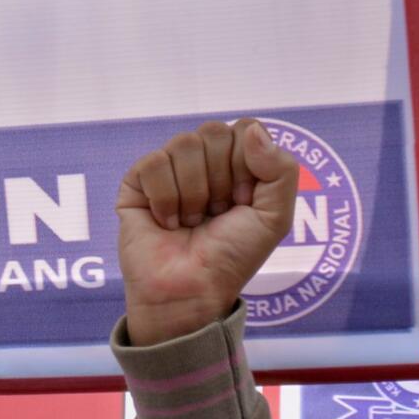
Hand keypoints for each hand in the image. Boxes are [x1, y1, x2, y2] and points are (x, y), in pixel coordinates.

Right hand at [116, 119, 297, 345]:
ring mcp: (169, 169)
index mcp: (236, 164)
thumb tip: (252, 131)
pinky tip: (167, 222)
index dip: (246, 165)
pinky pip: (153, 163)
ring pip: (183, 144)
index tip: (243, 201)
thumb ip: (281, 169)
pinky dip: (165, 199)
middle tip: (216, 213)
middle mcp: (202, 161)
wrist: (192, 289)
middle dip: (219, 180)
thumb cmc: (232, 257)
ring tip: (191, 221)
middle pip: (213, 132)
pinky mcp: (137, 182)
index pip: (245, 129)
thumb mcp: (275, 217)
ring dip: (193, 193)